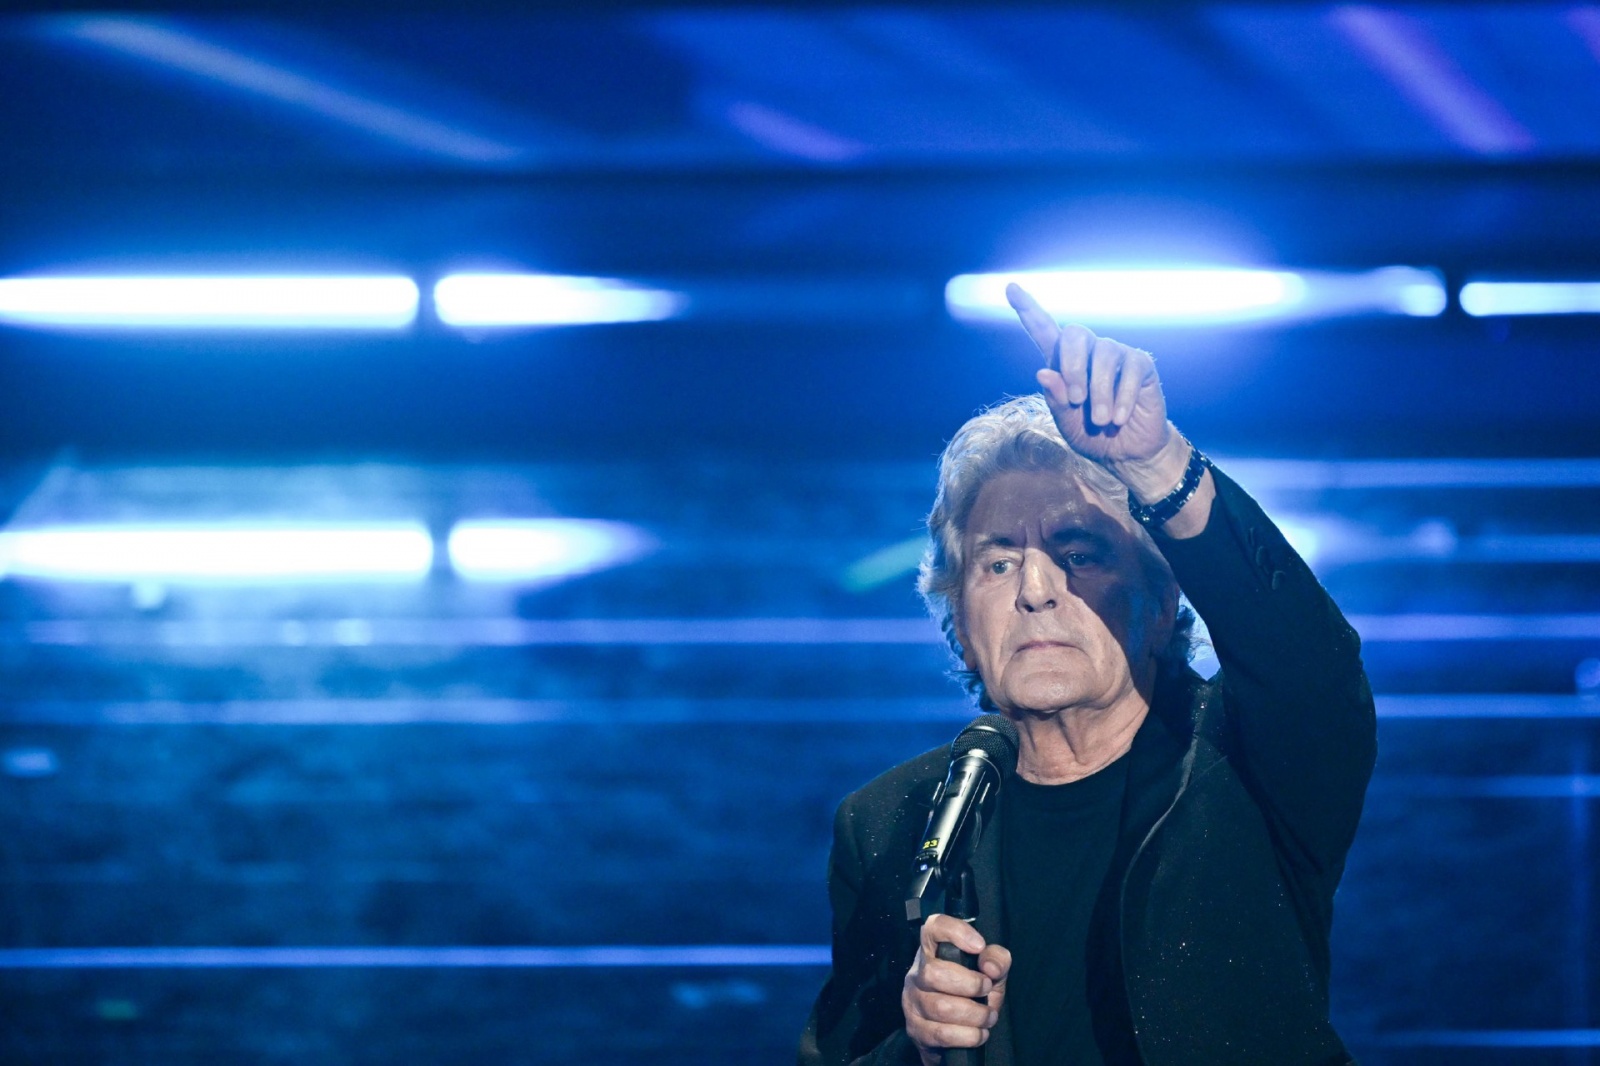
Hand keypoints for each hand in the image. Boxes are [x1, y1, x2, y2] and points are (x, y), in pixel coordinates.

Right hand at [902, 914, 1010, 1065]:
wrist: (955, 1037)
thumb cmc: (971, 995)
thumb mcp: (990, 974)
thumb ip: (997, 960)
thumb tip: (990, 967)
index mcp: (932, 952)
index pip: (933, 928)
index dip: (955, 932)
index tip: (978, 946)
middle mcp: (917, 974)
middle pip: (933, 973)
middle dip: (970, 984)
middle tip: (987, 990)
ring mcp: (912, 1003)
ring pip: (940, 1007)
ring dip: (974, 1015)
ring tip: (988, 1017)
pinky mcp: (916, 1031)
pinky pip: (941, 1034)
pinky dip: (968, 1036)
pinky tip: (978, 1034)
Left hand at [1007, 283, 1213, 536]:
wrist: (1127, 452)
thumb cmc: (1092, 435)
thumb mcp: (1067, 424)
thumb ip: (1055, 401)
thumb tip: (1043, 372)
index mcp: (1063, 364)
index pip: (1043, 330)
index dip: (1027, 309)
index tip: (1010, 287)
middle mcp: (1089, 352)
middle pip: (1074, 334)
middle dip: (1072, 366)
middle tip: (1075, 400)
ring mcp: (1116, 354)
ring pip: (1104, 354)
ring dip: (1099, 391)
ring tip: (1100, 420)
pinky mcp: (1140, 363)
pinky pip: (1130, 369)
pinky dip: (1121, 397)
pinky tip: (1118, 418)